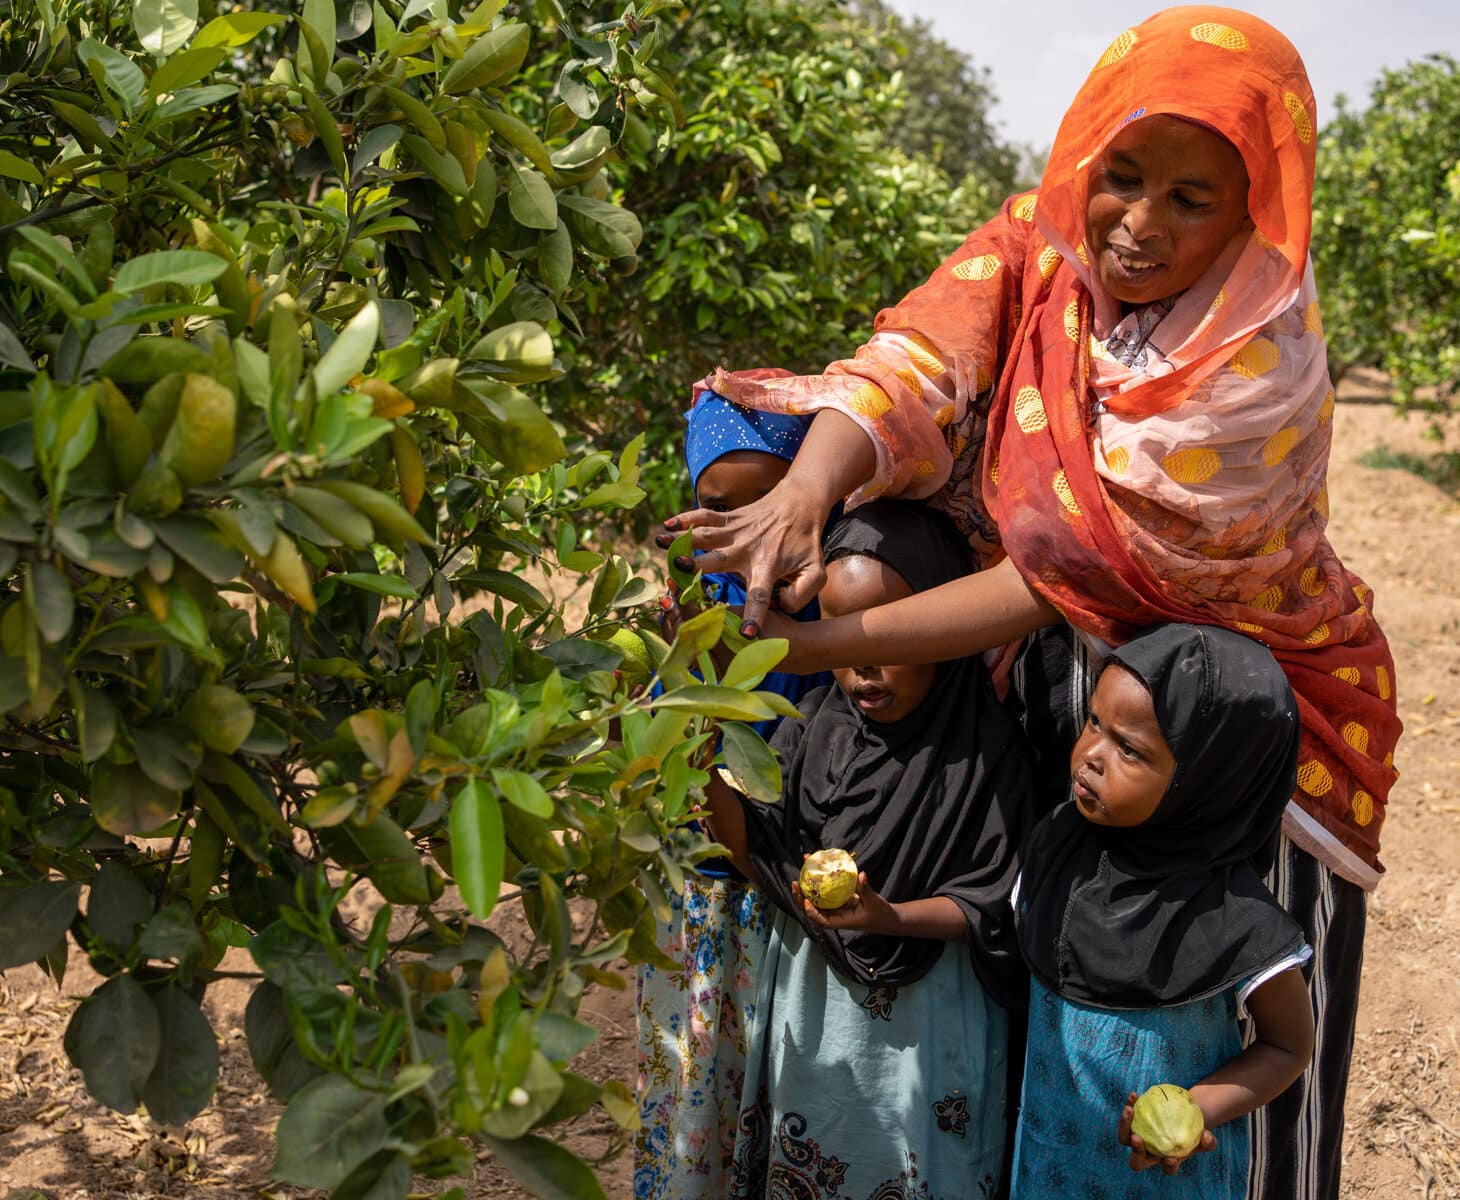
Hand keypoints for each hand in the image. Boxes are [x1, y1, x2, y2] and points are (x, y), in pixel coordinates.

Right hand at [657, 476, 828, 637]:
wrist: (800, 504)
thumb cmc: (804, 544)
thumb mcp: (815, 573)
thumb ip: (801, 594)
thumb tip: (778, 606)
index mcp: (768, 567)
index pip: (761, 596)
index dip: (753, 615)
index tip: (744, 634)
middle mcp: (748, 549)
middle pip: (719, 559)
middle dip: (699, 565)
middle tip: (679, 570)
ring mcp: (737, 531)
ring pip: (705, 535)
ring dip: (682, 539)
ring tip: (660, 543)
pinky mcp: (729, 518)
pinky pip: (705, 516)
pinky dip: (686, 518)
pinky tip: (668, 524)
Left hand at [791, 869, 895, 933]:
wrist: (888, 918)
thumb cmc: (881, 914)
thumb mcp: (874, 901)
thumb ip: (866, 889)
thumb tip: (861, 874)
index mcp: (842, 921)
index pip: (822, 921)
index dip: (812, 913)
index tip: (807, 901)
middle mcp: (836, 915)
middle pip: (813, 909)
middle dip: (801, 897)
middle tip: (794, 882)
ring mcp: (836, 907)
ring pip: (817, 898)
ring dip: (808, 885)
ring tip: (803, 868)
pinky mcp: (839, 900)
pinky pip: (826, 891)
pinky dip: (821, 881)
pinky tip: (818, 866)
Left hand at [1117, 1092, 1217, 1173]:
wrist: (1183, 1116)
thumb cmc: (1195, 1131)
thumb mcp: (1205, 1137)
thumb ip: (1208, 1141)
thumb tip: (1206, 1135)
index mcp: (1168, 1161)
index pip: (1167, 1168)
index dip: (1168, 1166)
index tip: (1169, 1158)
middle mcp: (1150, 1153)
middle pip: (1136, 1161)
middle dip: (1135, 1152)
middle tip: (1137, 1138)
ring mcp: (1138, 1138)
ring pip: (1124, 1138)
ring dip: (1124, 1125)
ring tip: (1130, 1110)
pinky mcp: (1132, 1123)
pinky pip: (1127, 1116)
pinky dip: (1129, 1105)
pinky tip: (1134, 1094)